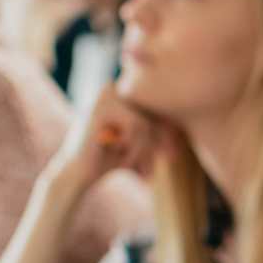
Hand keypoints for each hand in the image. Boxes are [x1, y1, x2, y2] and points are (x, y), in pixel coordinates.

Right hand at [52, 84, 166, 186]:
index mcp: (119, 91)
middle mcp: (110, 87)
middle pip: (151, 112)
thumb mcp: (140, 141)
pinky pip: (136, 124)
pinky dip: (135, 147)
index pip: (154, 107)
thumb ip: (156, 127)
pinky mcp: (100, 107)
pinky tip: (123, 160)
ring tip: (140, 169)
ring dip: (145, 150)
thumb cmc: (110, 158)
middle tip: (158, 167)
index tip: (171, 155)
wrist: (77, 175)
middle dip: (158, 143)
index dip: (165, 132)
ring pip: (145, 121)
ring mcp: (103, 94)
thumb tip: (185, 117)